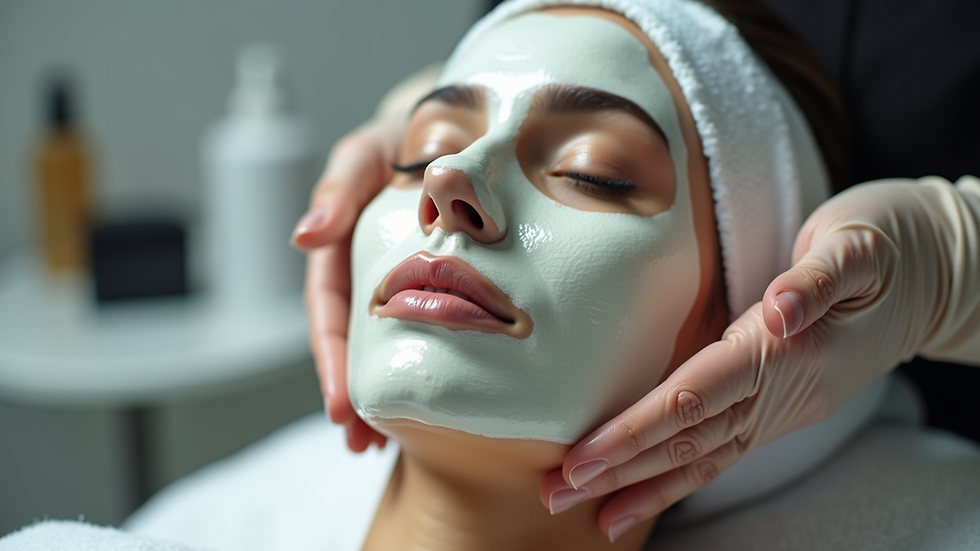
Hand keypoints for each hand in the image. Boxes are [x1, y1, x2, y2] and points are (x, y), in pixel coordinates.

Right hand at [293, 116, 404, 451]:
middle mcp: (364, 270)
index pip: (330, 313)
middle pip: (352, 342)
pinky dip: (418, 367)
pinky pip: (420, 330)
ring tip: (383, 446)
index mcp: (343, 248)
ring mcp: (394, 280)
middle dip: (350, 394)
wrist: (455, 126)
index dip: (332, 360)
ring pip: (381, 346)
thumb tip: (305, 237)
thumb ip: (339, 188)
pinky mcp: (429, 283)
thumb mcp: (367, 153)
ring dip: (377, 394)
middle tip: (361, 444)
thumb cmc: (404, 135)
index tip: (341, 407)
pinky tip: (427, 405)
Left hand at [540, 177, 979, 540]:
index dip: (636, 430)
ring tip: (591, 513)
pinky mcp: (782, 405)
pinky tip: (648, 492)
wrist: (940, 273)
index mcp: (788, 351)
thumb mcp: (860, 246)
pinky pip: (725, 449)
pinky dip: (684, 476)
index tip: (584, 456)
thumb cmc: (892, 245)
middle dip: (621, 469)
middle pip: (688, 439)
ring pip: (705, 455)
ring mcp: (784, 406)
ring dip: (645, 485)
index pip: (694, 398)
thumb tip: (781, 307)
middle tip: (558, 494)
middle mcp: (782, 391)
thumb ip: (817, 278)